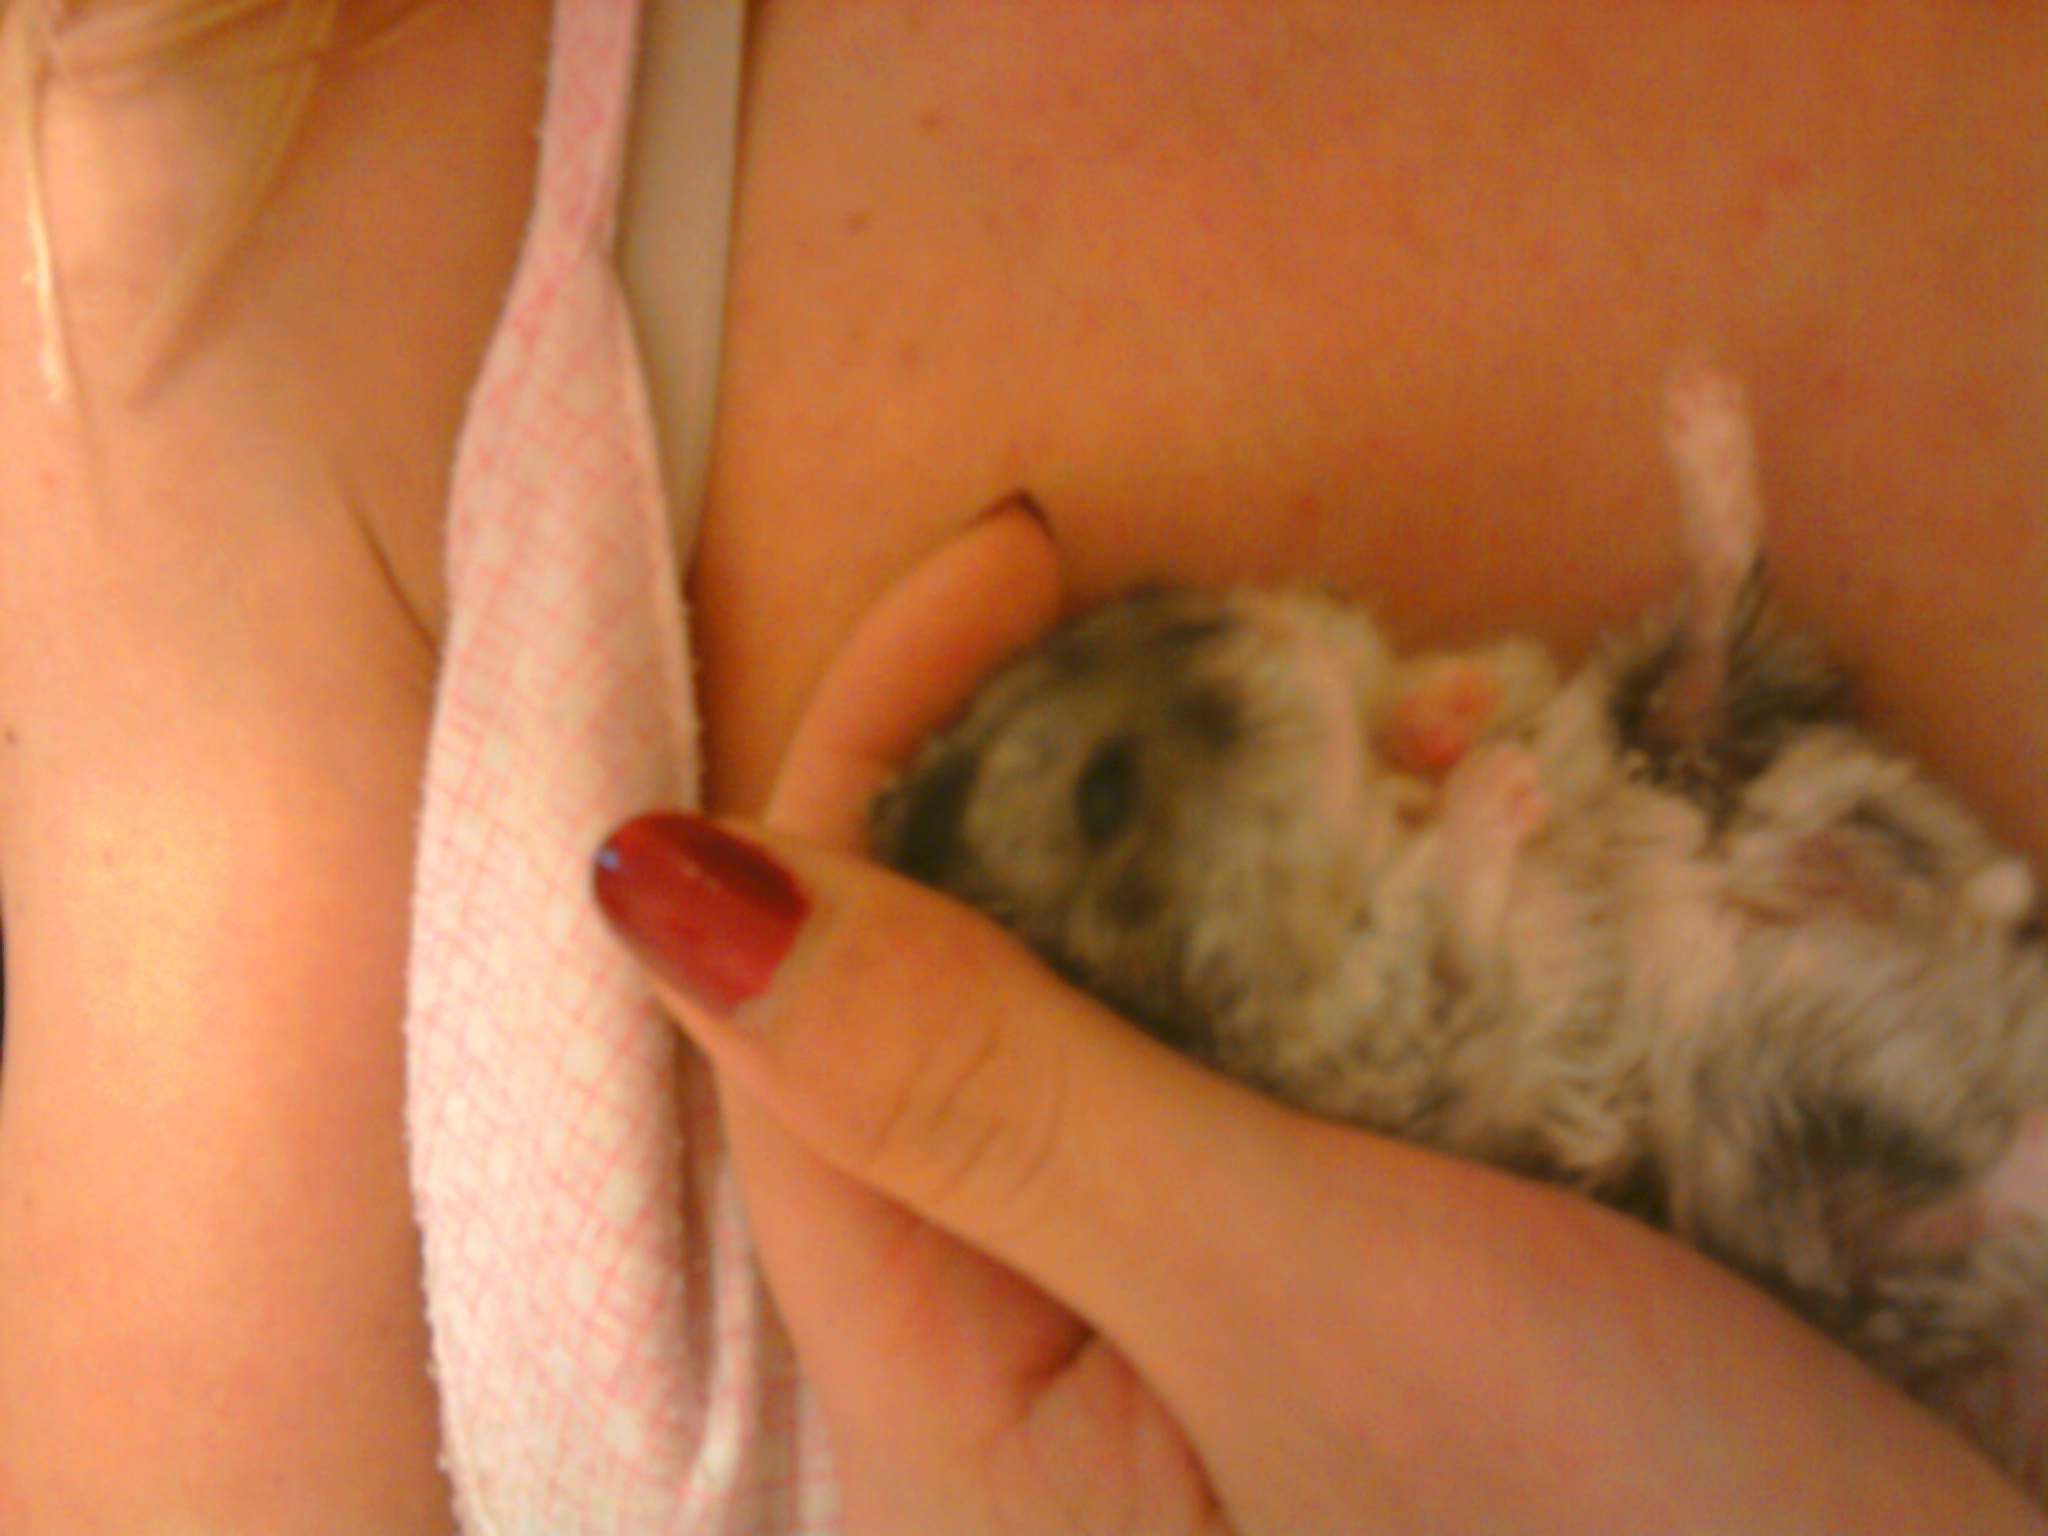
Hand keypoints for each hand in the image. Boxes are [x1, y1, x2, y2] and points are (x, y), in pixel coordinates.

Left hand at [597, 508, 2045, 1533]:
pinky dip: (1366, 935)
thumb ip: (972, 1088)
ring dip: (1268, 848)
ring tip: (1446, 752)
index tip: (1011, 562)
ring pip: (1135, 1004)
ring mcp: (1181, 1331)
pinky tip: (1493, 852)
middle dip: (1107, 794)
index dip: (881, 757)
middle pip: (964, 992)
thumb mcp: (1288, 1285)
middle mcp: (1034, 1370)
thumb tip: (644, 877)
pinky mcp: (1316, 1302)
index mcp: (953, 1402)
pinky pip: (1272, 1062)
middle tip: (1268, 664)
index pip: (803, 1013)